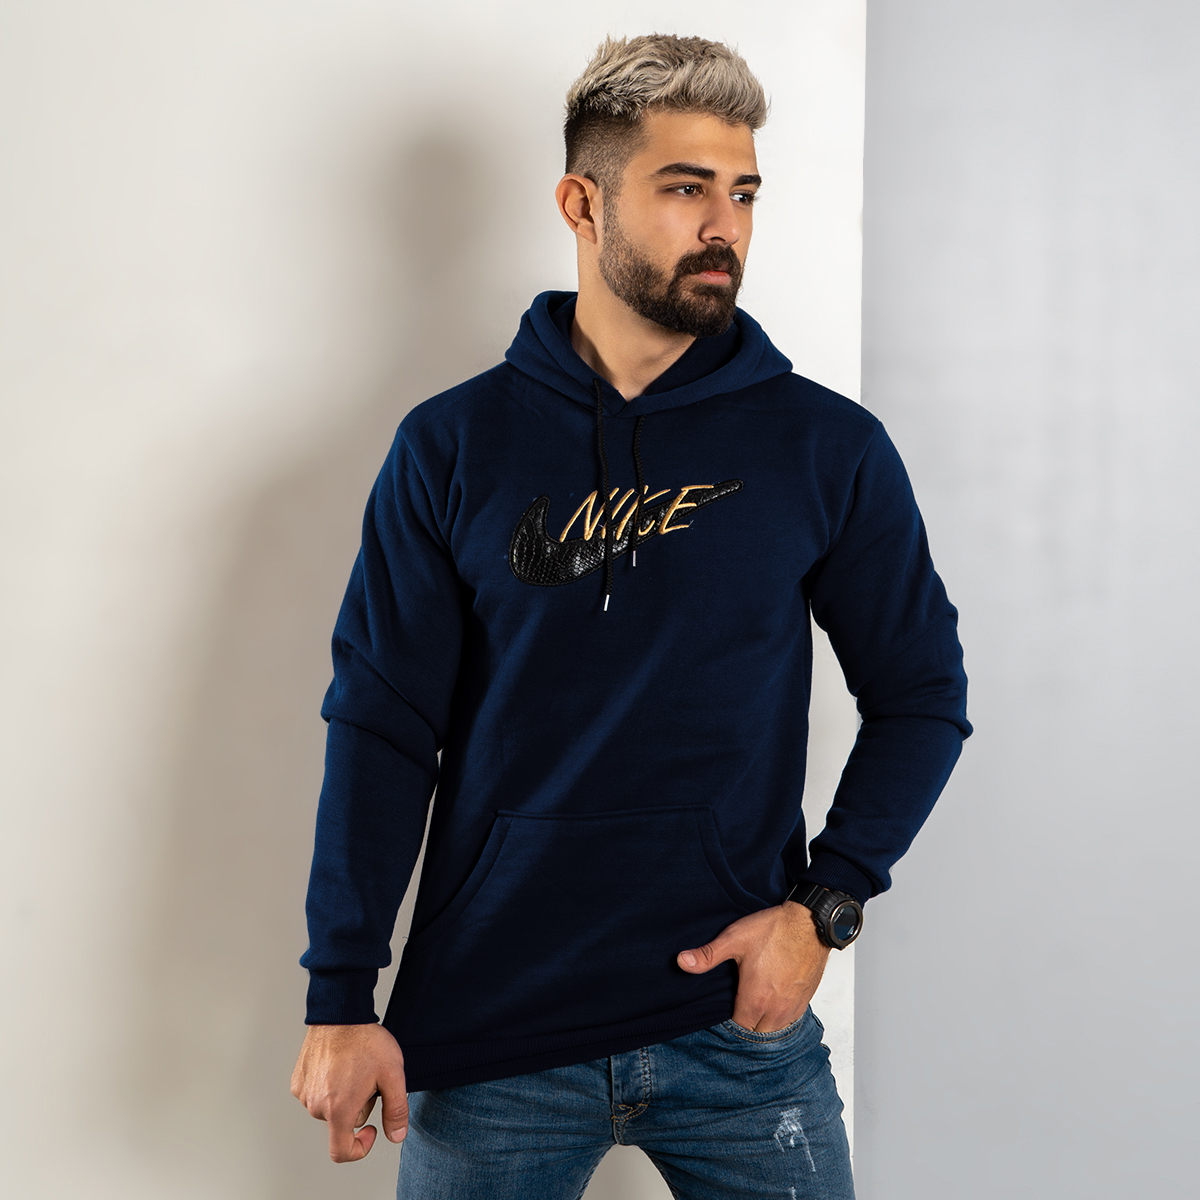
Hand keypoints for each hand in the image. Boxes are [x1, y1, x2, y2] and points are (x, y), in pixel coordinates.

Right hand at [290, 1023, 408, 1161]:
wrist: (340, 1013)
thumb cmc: (365, 1041)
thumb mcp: (393, 1074)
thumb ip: (396, 1110)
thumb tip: (396, 1136)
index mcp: (339, 1110)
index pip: (341, 1151)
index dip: (359, 1149)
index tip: (372, 1131)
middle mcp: (316, 1106)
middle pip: (341, 1122)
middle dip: (358, 1106)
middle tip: (368, 1078)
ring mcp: (304, 1093)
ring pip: (329, 1107)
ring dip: (342, 1096)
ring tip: (353, 1067)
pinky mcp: (298, 1081)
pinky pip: (316, 1094)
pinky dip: (328, 1085)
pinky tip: (338, 1064)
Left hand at [677, 901, 831, 1031]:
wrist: (809, 922)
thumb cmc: (773, 929)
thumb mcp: (734, 939)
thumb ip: (707, 955)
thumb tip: (682, 962)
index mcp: (756, 999)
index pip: (738, 1027)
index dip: (729, 1020)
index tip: (725, 1007)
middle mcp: (776, 1009)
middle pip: (756, 1032)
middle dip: (746, 1023)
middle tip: (738, 1004)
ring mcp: (793, 1006)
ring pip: (774, 1029)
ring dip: (763, 1022)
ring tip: (754, 1004)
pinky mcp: (805, 1000)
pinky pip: (790, 1020)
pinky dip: (779, 1016)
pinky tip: (772, 1000)